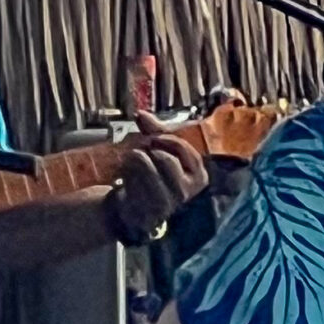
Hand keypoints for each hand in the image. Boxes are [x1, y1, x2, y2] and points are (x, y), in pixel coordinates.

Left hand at [108, 111, 209, 239]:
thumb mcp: (160, 151)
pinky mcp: (147, 209)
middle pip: (166, 159)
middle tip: (141, 149)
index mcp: (198, 178)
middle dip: (149, 150)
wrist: (133, 208)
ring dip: (135, 158)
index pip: (191, 154)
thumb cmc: (154, 175)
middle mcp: (186, 192)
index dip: (171, 141)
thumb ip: (154, 131)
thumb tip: (140, 113)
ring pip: (148, 167)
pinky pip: (134, 180)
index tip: (155, 137)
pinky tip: (125, 173)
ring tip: (131, 158)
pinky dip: (127, 171)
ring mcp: (168, 203)